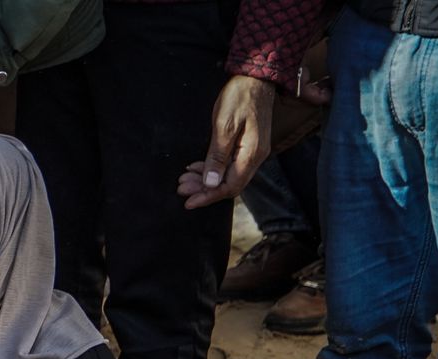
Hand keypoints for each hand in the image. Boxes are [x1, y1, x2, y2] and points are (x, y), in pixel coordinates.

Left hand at [178, 74, 273, 209]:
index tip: (188, 202)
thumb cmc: (240, 96)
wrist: (256, 77)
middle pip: (229, 184)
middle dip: (204, 190)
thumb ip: (218, 155)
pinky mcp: (246, 145)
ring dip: (205, 180)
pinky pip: (229, 165)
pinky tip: (196, 167)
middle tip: (181, 188)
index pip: (230, 186)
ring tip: (184, 179)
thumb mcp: (224, 125)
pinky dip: (211, 169)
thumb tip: (211, 183)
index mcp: (252, 153)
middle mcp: (255, 156)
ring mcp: (252, 151)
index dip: (208, 196)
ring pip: (227, 176)